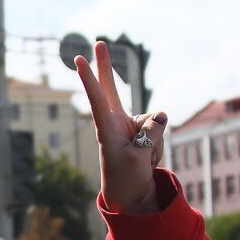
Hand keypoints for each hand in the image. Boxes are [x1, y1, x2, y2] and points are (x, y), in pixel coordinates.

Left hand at [74, 40, 165, 215]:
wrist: (131, 197)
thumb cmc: (127, 179)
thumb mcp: (139, 157)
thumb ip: (151, 131)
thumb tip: (160, 114)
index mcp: (107, 129)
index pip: (98, 98)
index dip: (90, 78)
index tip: (79, 59)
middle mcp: (116, 123)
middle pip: (111, 88)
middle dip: (105, 66)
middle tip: (99, 42)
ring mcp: (130, 126)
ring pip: (152, 121)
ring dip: (154, 142)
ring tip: (142, 159)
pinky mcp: (142, 132)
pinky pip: (159, 130)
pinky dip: (157, 146)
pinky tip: (147, 159)